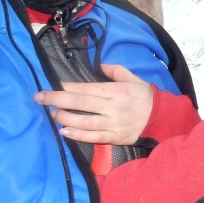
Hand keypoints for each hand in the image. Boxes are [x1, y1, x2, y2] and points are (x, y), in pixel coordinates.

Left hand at [34, 64, 153, 144]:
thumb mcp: (135, 79)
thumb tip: (100, 65)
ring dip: (64, 117)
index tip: (54, 85)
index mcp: (117, 90)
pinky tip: (64, 132)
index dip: (68, 87)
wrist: (163, 119)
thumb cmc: (146, 97)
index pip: (87, 88)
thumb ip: (117, 71)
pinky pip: (93, 137)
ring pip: (84, 121)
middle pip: (81, 102)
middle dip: (57, 99)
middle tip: (39, 97)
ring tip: (51, 114)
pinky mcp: (115, 137)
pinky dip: (77, 135)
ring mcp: (113, 123)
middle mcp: (113, 106)